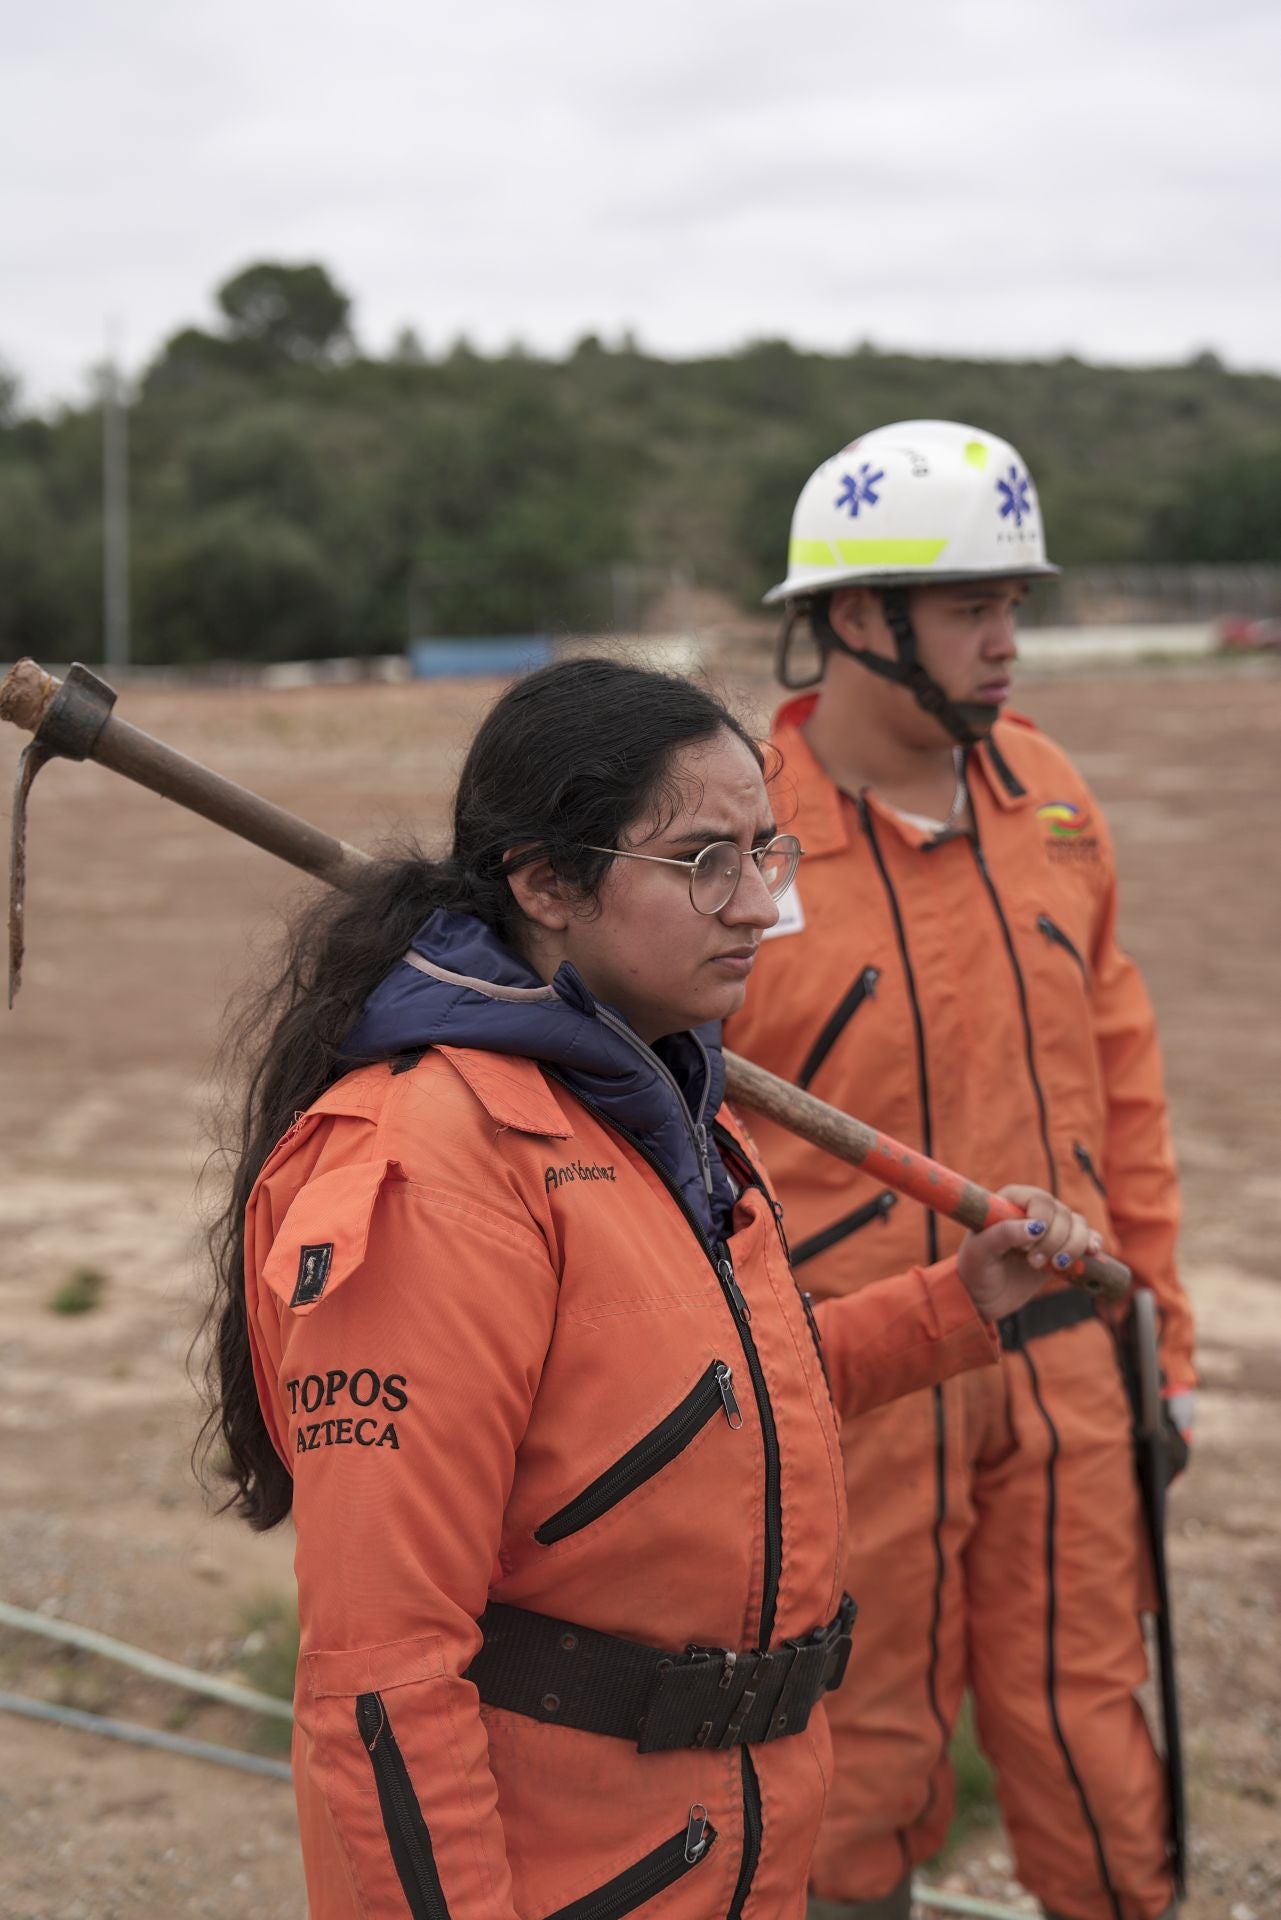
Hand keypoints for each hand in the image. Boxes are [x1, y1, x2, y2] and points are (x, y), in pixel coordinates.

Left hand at [957, 1185, 1100, 1322]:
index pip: (1039, 1199)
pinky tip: (1091, 1254)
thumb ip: (1004, 1234)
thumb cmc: (975, 1270)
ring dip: (1073, 1246)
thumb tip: (1035, 1226)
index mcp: (1009, 1202)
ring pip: (1078, 1225)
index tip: (1029, 1245)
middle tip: (1033, 1263)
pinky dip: (1092, 1245)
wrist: (983, 1298)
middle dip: (1054, 1241)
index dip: (1042, 1219)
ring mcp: (1049, 1229)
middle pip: (1062, 1214)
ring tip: (1055, 1267)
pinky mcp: (1062, 1248)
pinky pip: (1087, 1238)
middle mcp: (1032, 1211)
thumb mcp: (980, 1253)